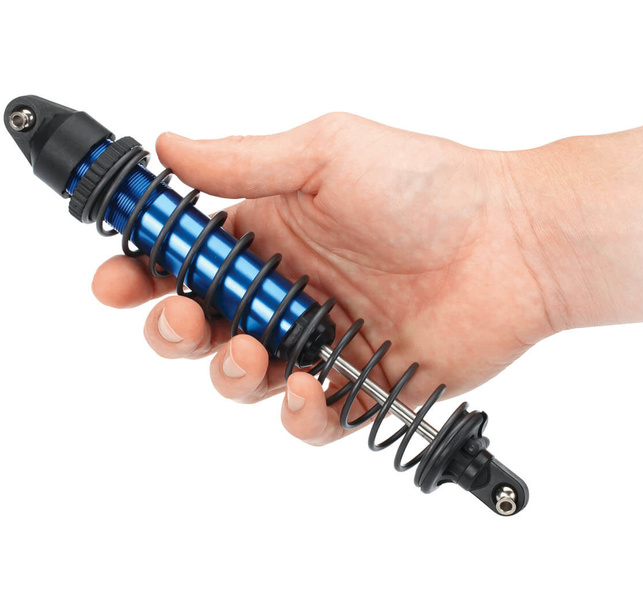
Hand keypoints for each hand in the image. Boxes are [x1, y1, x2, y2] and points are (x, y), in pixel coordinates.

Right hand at [91, 113, 554, 445]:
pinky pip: (311, 417)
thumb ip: (244, 164)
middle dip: (174, 329)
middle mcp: (292, 289)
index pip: (188, 259)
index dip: (144, 273)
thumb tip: (169, 147)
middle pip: (204, 325)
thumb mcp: (327, 154)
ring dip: (227, 371)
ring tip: (246, 350)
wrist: (512, 241)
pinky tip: (308, 386)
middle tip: (185, 316)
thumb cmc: (428, 187)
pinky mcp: (364, 384)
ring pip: (246, 376)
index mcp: (274, 232)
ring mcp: (325, 339)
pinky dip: (298, 412)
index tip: (117, 280)